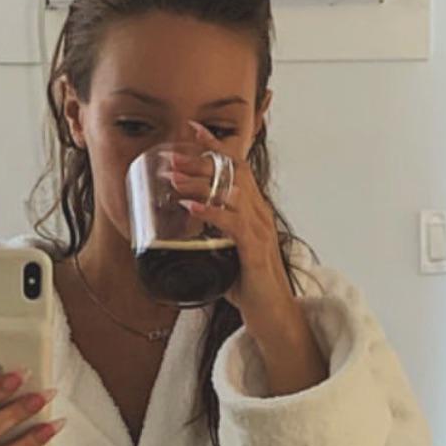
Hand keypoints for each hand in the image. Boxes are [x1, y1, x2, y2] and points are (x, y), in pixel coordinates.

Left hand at [166, 120, 298, 334]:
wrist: (273, 316)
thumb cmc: (249, 286)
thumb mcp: (226, 252)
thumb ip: (210, 235)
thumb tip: (182, 229)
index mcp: (254, 210)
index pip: (237, 167)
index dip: (215, 146)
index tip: (192, 129)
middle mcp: (260, 214)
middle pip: (234, 172)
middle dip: (202, 160)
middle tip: (171, 158)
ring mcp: (260, 231)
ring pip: (232, 193)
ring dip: (200, 183)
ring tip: (173, 179)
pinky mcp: (255, 252)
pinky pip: (233, 224)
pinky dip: (211, 213)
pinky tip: (191, 209)